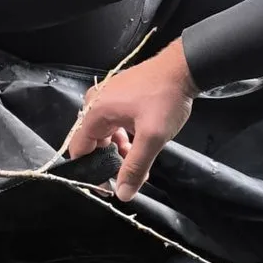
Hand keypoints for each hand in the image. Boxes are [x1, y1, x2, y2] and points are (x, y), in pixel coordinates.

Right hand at [69, 38, 199, 201]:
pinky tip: (140, 144)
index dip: (89, 170)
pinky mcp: (119, 95)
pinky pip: (113, 123)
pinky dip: (124, 137)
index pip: (79, 148)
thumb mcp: (152, 137)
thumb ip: (135, 167)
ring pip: (105, 134)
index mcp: (95, 111)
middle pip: (92, 142)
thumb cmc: (165, 99)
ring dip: (119, 151)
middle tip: (130, 176)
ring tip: (140, 163)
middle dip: (110, 162)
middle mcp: (95, 103)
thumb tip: (122, 194)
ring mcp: (106, 97)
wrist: (183, 68)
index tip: (107, 186)